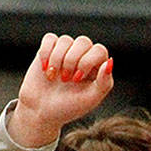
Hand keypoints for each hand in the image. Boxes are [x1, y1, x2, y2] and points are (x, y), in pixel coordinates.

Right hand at [7, 33, 114, 147]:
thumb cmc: (67, 107)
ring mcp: (66, 51)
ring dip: (57, 60)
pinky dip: (46, 52)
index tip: (76, 79)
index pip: (99, 50)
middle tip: (65, 80)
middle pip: (83, 42)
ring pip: (65, 40)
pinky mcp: (49, 49)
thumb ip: (104, 83)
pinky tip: (44, 68)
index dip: (87, 62)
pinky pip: (50, 38)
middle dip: (71, 61)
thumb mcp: (90, 99)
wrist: (41, 111)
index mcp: (97, 67)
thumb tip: (110, 62)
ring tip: (52, 77)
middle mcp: (83, 56)